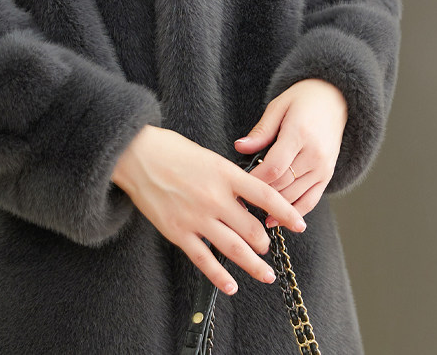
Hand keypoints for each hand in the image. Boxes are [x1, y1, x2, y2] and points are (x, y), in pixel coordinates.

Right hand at [111, 125, 307, 295]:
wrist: (136, 155)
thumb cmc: (171, 150)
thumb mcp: (209, 157)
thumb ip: (229, 179)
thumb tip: (247, 199)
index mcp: (225, 174)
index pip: (266, 196)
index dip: (287, 212)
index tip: (300, 225)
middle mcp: (215, 198)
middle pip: (253, 228)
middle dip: (265, 242)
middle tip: (267, 246)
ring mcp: (196, 217)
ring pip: (234, 248)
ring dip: (254, 264)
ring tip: (265, 273)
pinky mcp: (178, 232)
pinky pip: (204, 259)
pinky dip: (220, 275)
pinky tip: (232, 285)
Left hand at [233, 78, 347, 224]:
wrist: (334, 100)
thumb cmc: (302, 100)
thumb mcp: (277, 107)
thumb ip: (260, 132)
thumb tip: (239, 147)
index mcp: (299, 134)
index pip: (273, 167)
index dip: (253, 180)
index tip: (236, 184)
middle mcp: (314, 154)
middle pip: (282, 184)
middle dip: (259, 194)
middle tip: (237, 200)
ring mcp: (323, 168)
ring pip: (294, 196)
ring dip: (273, 206)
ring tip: (250, 212)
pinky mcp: (328, 176)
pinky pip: (310, 201)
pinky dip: (293, 212)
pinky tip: (275, 220)